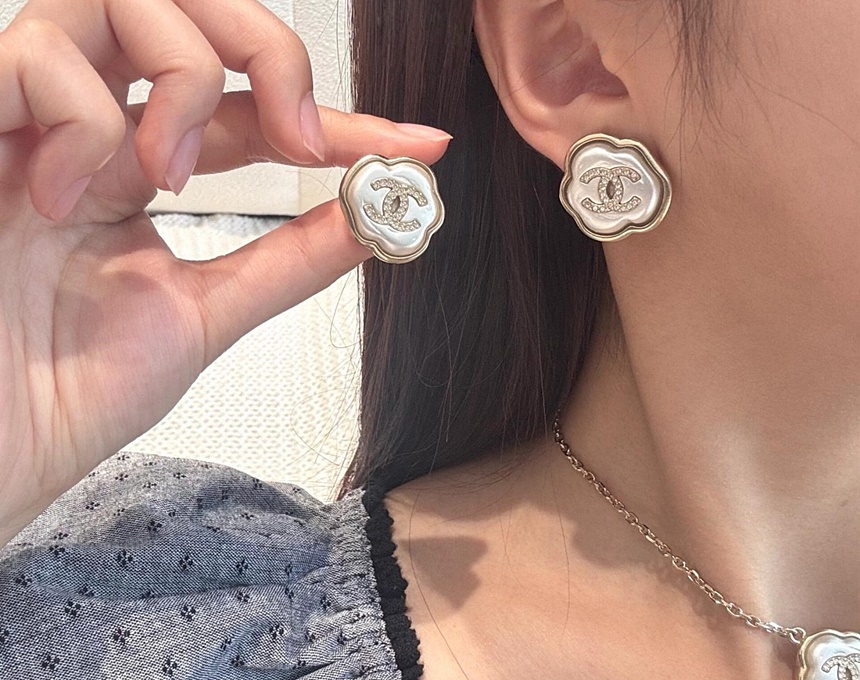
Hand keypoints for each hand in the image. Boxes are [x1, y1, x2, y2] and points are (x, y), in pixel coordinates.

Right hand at [0, 0, 450, 546]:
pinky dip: (84, 118)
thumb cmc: (67, 393)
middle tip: (299, 140)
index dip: (337, 118)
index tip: (417, 146)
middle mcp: (87, 131)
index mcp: (134, 170)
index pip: (248, 111)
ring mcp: (25, 120)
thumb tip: (371, 218)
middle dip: (266, 52)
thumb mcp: (202, 315)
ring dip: (182, 78)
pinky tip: (64, 194)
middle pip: (185, 10)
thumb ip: (284, 262)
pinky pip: (40, 56)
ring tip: (166, 177)